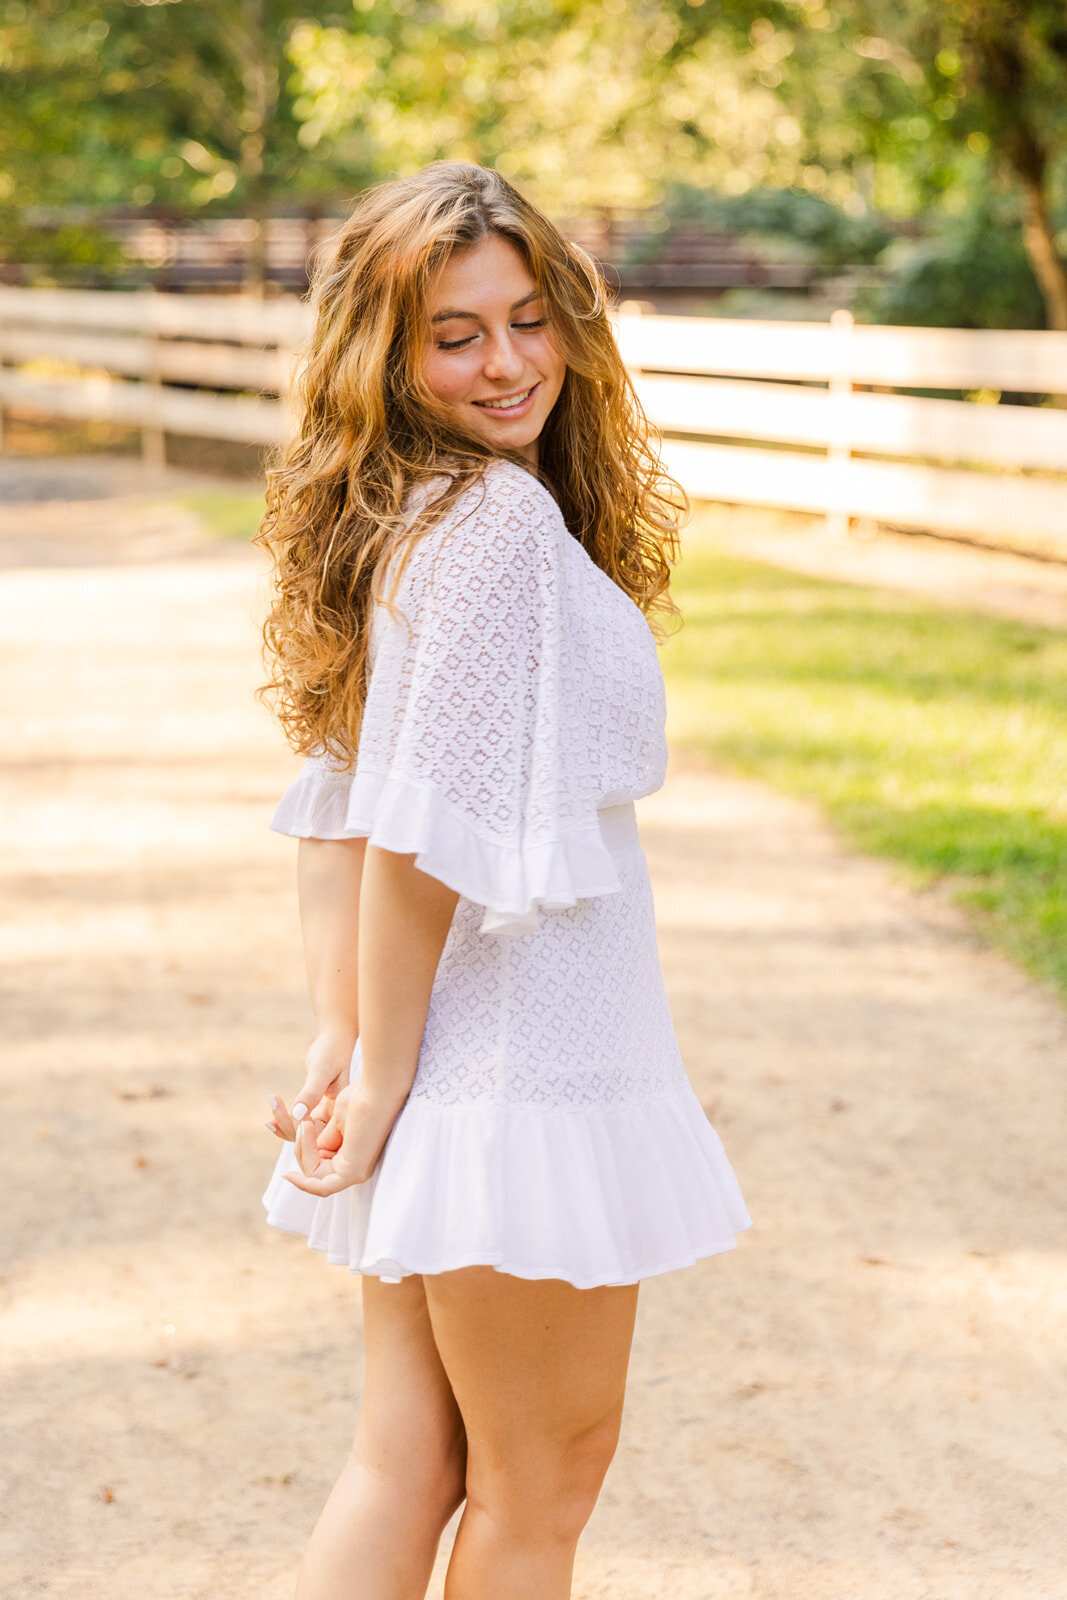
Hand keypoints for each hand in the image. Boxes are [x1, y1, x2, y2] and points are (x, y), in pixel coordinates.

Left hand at [265, 1028, 355, 1141]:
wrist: (334, 1038)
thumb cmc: (331, 1051)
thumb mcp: (320, 1070)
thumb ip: (311, 1093)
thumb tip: (297, 1115)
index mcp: (343, 1112)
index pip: (322, 1135)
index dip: (302, 1132)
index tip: (286, 1116)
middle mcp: (336, 1116)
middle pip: (311, 1137)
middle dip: (289, 1128)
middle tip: (272, 1116)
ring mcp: (327, 1113)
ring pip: (304, 1131)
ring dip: (285, 1124)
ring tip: (270, 1117)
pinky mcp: (317, 1107)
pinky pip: (300, 1120)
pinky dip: (286, 1119)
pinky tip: (272, 1117)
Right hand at [284, 1086, 401, 1197]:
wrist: (376, 1091)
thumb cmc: (362, 1097)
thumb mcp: (334, 1122)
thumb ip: (322, 1139)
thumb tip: (310, 1149)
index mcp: (353, 1155)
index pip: (319, 1164)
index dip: (302, 1148)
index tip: (296, 1124)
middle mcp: (356, 1167)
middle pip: (314, 1172)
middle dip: (300, 1148)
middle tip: (303, 1123)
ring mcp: (356, 1172)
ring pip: (315, 1178)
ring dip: (302, 1152)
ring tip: (306, 1125)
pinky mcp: (354, 1172)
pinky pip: (322, 1187)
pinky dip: (304, 1181)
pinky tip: (290, 1172)